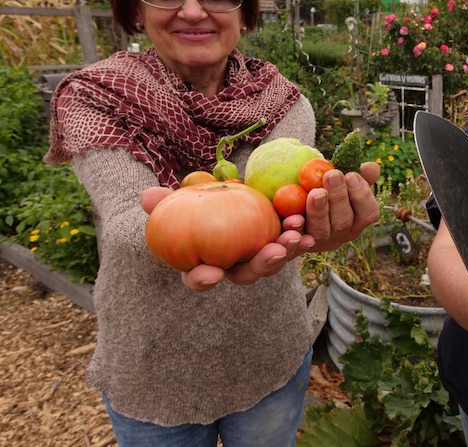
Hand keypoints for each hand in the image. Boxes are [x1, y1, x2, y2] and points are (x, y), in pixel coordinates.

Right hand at [139, 186, 315, 291]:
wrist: (227, 197)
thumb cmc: (200, 203)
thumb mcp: (183, 200)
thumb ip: (166, 201)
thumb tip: (149, 196)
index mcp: (204, 263)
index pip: (198, 278)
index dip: (202, 279)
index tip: (210, 275)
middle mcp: (234, 267)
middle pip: (247, 274)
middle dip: (262, 265)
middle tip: (274, 252)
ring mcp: (259, 258)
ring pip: (274, 261)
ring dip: (288, 250)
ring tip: (297, 235)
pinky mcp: (280, 245)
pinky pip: (292, 245)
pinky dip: (302, 239)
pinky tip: (311, 231)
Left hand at [299, 161, 380, 252]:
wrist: (292, 204)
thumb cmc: (324, 189)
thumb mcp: (342, 182)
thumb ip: (358, 175)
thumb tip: (372, 167)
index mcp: (356, 220)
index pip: (368, 213)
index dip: (362, 195)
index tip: (351, 175)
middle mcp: (340, 234)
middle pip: (343, 222)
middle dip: (338, 198)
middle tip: (331, 175)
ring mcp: (318, 242)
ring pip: (321, 231)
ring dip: (319, 212)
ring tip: (315, 193)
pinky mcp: (296, 246)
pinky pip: (296, 243)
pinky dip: (296, 230)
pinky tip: (294, 218)